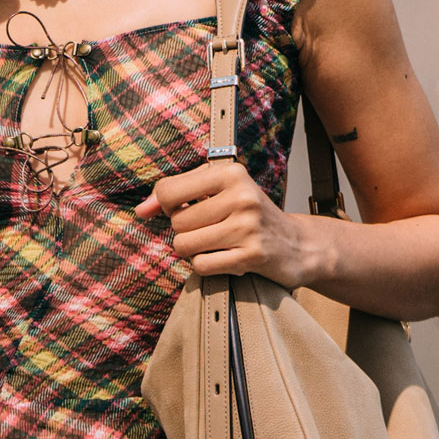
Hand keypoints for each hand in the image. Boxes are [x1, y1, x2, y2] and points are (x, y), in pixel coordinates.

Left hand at [134, 162, 317, 283]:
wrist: (298, 244)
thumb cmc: (250, 215)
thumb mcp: (218, 192)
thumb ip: (177, 194)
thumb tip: (141, 210)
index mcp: (231, 173)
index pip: (168, 191)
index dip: (167, 206)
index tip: (186, 209)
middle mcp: (241, 196)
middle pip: (176, 223)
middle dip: (186, 231)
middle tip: (210, 230)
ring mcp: (247, 227)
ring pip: (184, 245)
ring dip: (194, 250)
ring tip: (215, 244)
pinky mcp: (251, 256)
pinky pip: (201, 265)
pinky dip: (206, 265)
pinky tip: (224, 258)